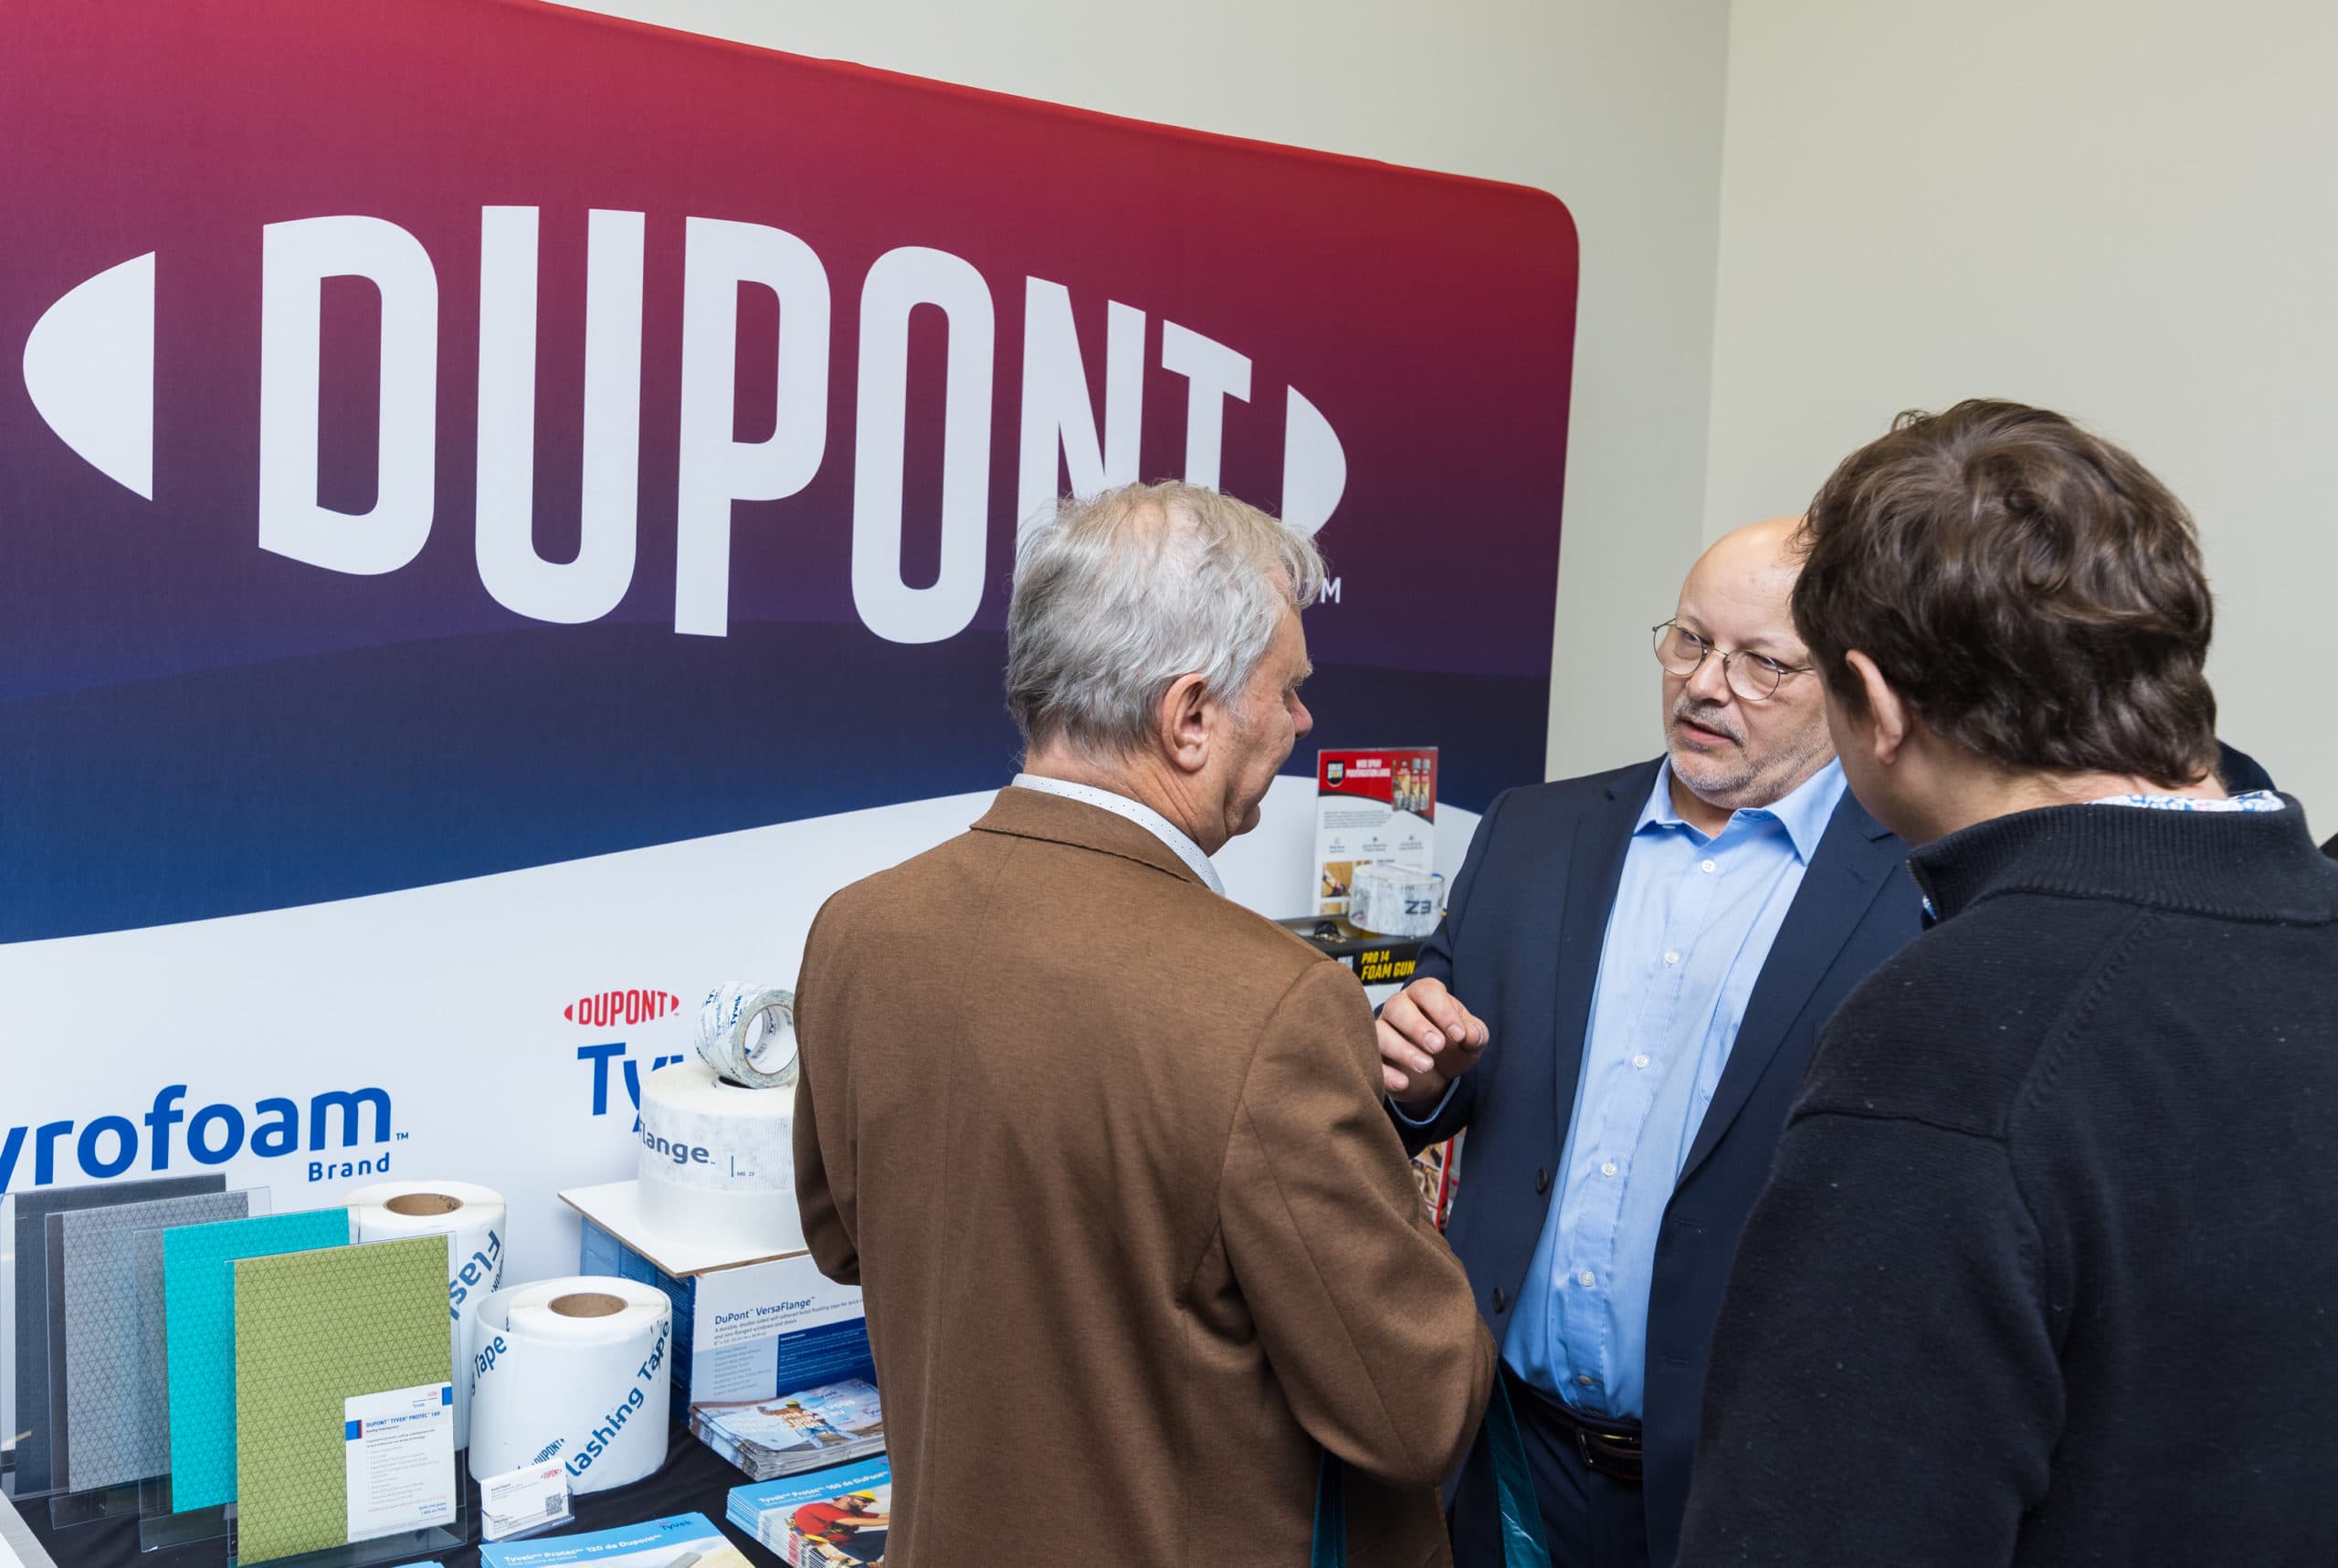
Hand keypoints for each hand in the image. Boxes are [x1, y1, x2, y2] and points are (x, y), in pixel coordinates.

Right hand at [1378, 976, 1488, 1106]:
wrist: (1437, 1075)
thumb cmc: (1453, 1046)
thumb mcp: (1471, 1040)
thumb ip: (1475, 1034)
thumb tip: (1470, 1035)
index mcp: (1424, 995)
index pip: (1427, 991)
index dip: (1442, 1011)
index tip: (1458, 1034)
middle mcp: (1398, 1007)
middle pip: (1397, 1007)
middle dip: (1418, 1027)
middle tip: (1438, 1047)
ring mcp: (1382, 1030)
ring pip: (1379, 1032)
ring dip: (1401, 1049)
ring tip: (1426, 1066)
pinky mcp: (1374, 1056)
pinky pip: (1371, 1060)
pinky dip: (1385, 1073)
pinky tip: (1404, 1083)